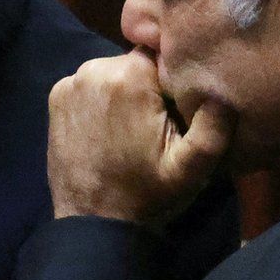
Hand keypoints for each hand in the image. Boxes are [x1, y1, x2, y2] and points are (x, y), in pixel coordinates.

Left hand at [46, 51, 234, 225]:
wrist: (95, 225)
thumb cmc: (148, 195)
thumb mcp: (193, 168)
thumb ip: (215, 125)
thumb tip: (223, 89)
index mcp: (129, 75)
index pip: (163, 53)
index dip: (174, 79)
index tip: (177, 109)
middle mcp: (95, 68)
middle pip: (137, 62)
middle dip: (150, 86)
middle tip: (158, 124)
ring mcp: (70, 83)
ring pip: (113, 72)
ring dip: (126, 93)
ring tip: (134, 130)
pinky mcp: (56, 98)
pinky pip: (91, 86)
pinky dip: (101, 100)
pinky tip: (109, 130)